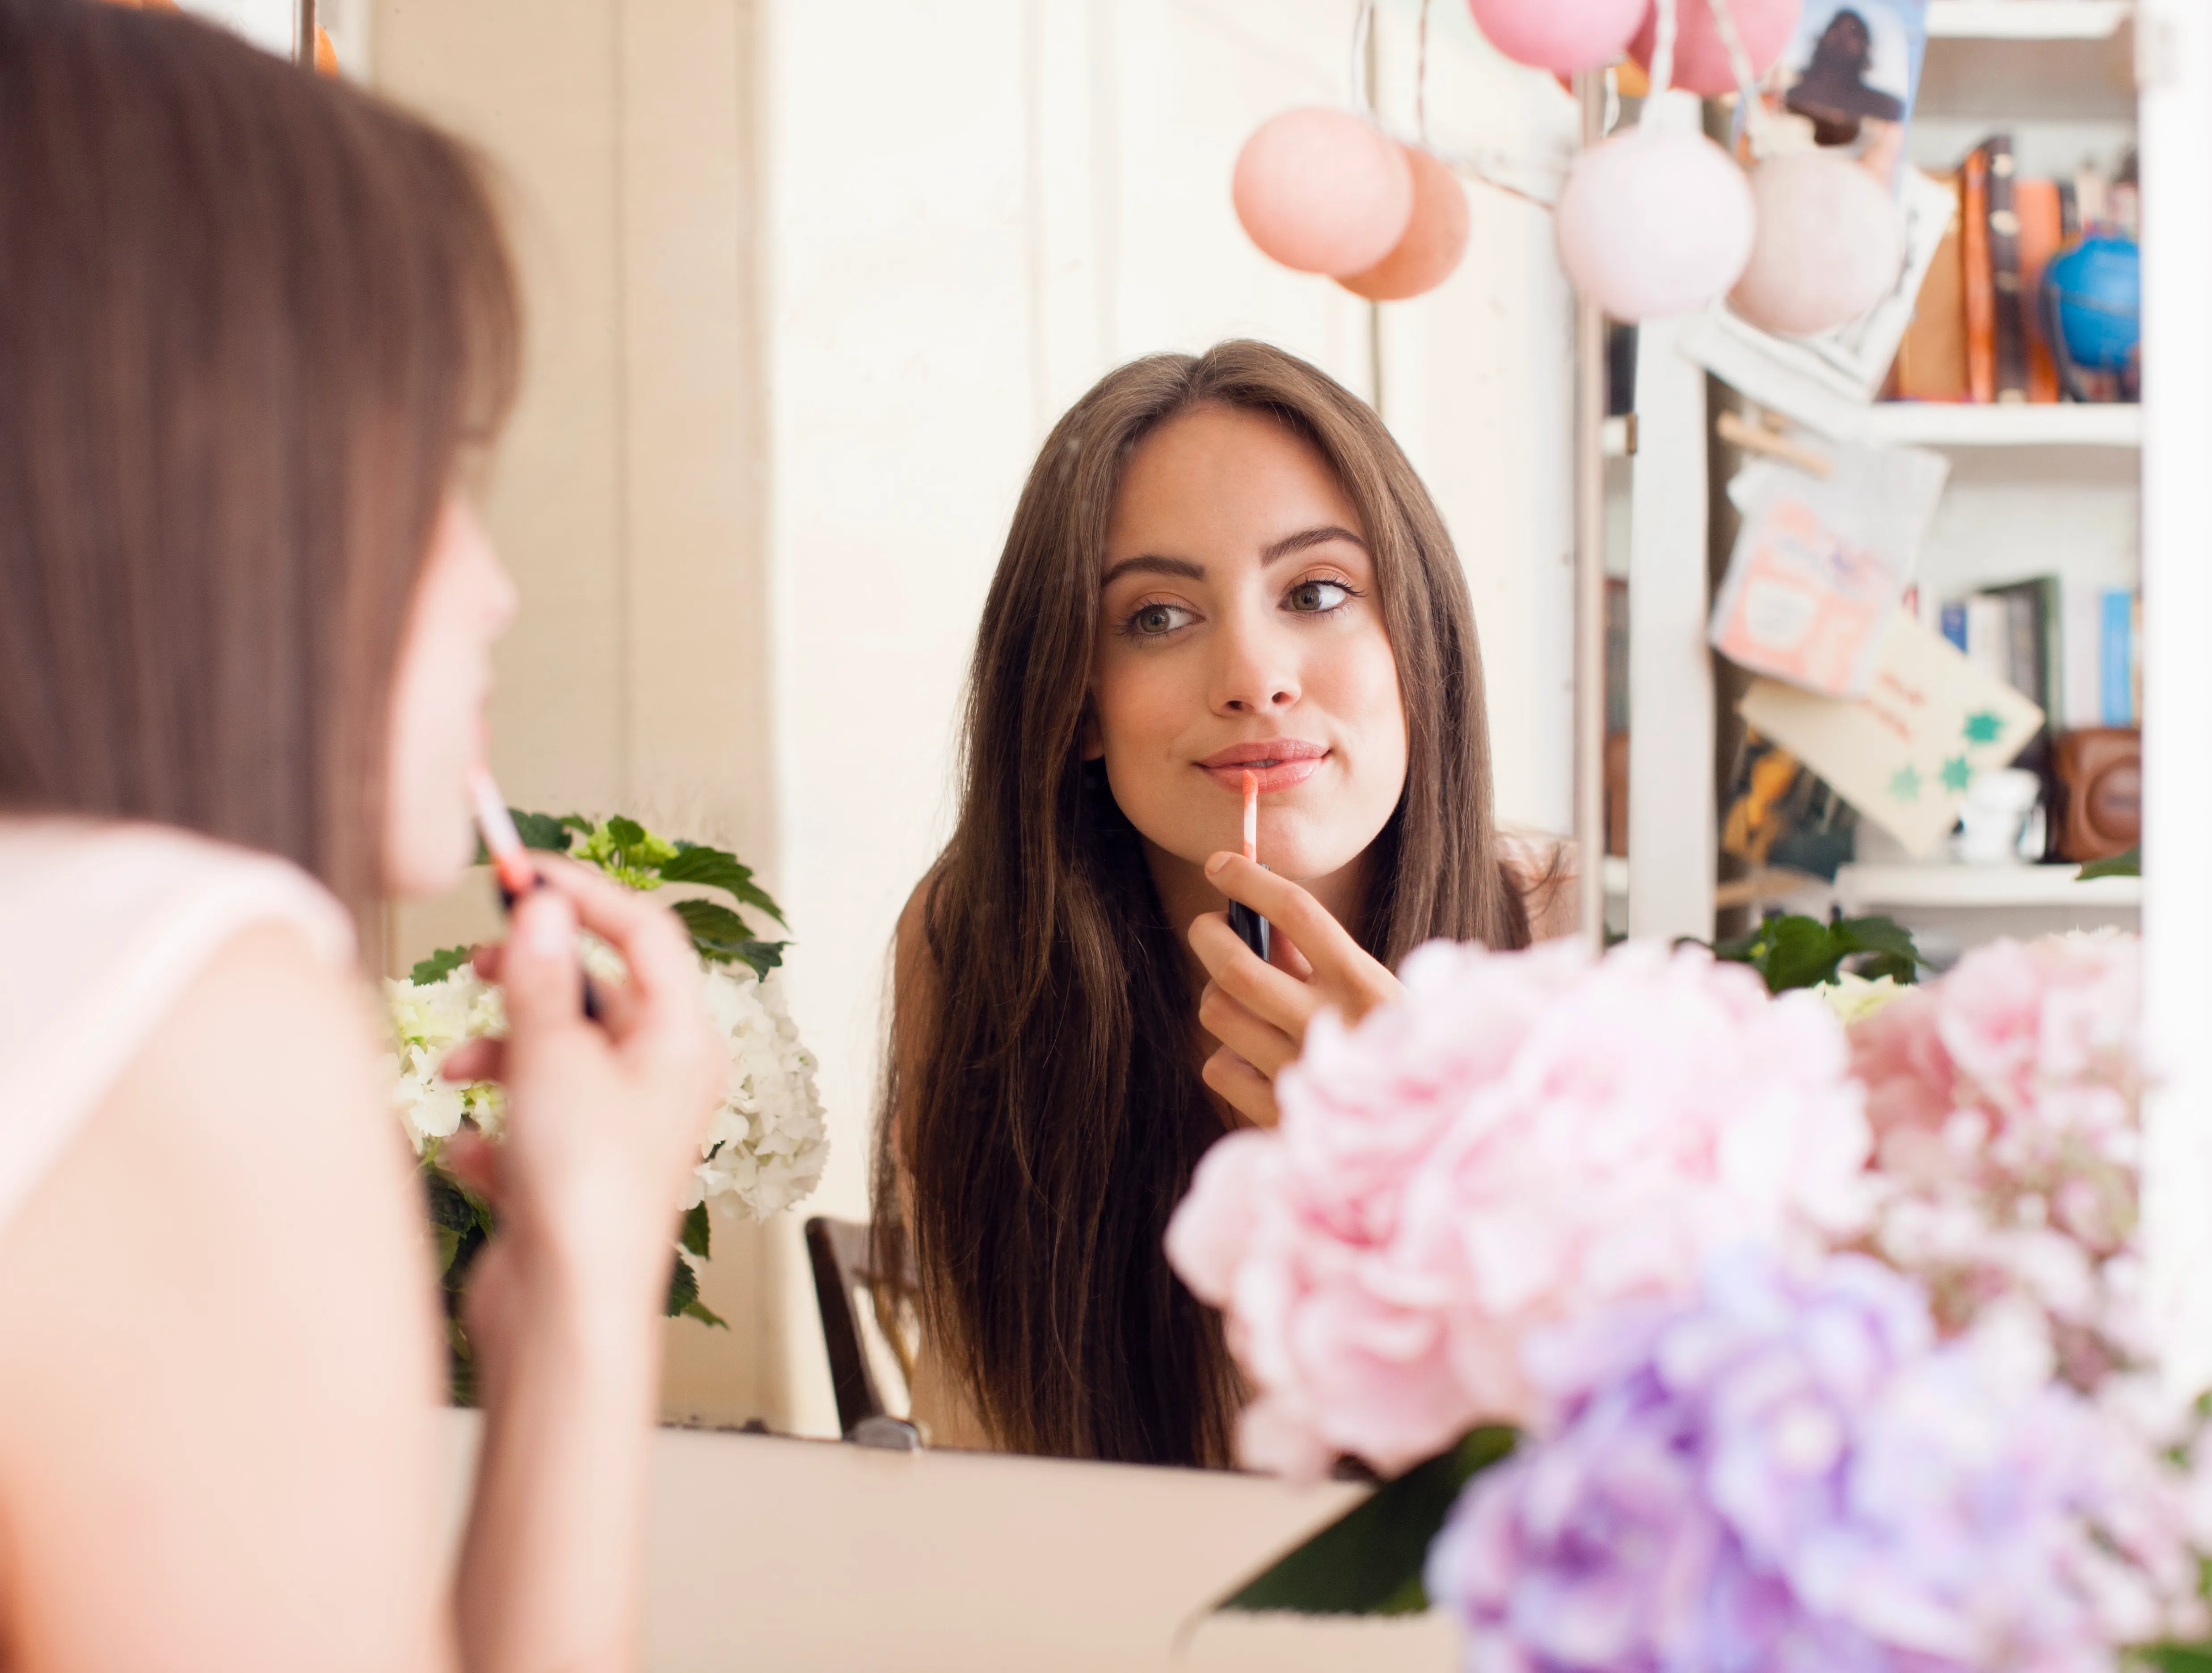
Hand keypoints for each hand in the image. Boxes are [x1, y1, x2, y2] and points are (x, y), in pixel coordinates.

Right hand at [440, 856, 724, 1320]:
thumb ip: (544, 979)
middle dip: (534, 974)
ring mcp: (619, 1129)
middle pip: (599, 991)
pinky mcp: (575, 1174)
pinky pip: (527, 1121)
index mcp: (684, 1045)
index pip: (646, 935)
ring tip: (456, 1066)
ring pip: (556, 1053)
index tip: (523, 873)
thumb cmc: (583, 1191)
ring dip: (500, 1047)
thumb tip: (546, 909)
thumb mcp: (555, 1060)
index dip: (586, 894)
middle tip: (479, 959)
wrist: (565, 1311)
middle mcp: (661, 1082)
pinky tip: (470, 1151)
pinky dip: (493, 1125)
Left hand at [1188, 852, 1404, 1126]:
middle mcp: (1329, 1026)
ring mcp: (1300, 1074)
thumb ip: (1323, 958)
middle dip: (1208, 935)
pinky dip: (1225, 1056)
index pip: (1296, 911)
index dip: (1249, 880)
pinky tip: (1254, 1058)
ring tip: (1242, 1000)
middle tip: (1208, 927)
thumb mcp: (1377, 992)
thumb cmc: (1397, 1049)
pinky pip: (1218, 1067)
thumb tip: (1260, 917)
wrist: (1432, 1137)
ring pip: (1218, 1013)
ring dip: (1218, 996)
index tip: (1220, 864)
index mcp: (1364, 984)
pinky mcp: (1277, 1117)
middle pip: (1234, 966)